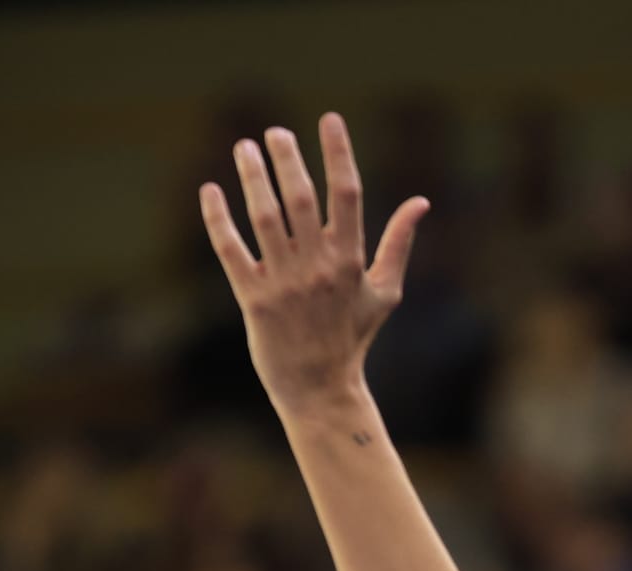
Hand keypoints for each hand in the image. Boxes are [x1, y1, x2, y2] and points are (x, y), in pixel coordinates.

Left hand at [198, 112, 428, 414]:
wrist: (320, 390)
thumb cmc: (352, 340)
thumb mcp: (384, 293)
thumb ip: (399, 244)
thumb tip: (421, 202)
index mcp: (351, 260)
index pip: (348, 193)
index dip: (339, 152)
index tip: (329, 119)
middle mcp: (318, 267)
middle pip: (301, 197)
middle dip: (288, 158)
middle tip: (275, 132)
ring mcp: (284, 283)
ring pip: (265, 217)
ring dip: (253, 178)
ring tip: (244, 147)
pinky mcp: (253, 301)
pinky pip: (231, 251)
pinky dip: (218, 219)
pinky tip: (210, 190)